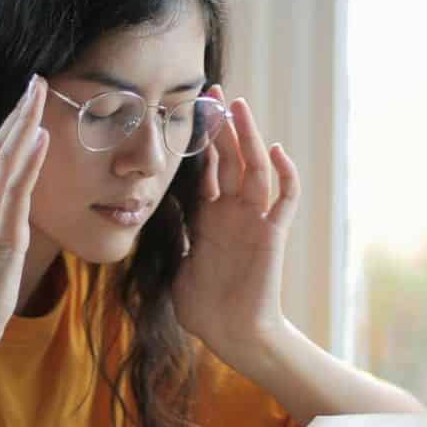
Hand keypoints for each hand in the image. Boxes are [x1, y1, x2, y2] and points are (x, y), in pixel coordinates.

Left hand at [172, 86, 300, 366]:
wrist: (232, 335)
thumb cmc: (204, 308)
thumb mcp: (173, 264)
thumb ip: (166, 236)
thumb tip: (140, 213)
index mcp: (209, 217)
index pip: (205, 168)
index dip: (200, 140)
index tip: (188, 110)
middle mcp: (233, 212)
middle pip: (231, 157)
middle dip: (223, 124)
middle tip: (214, 91)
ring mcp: (255, 221)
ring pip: (255, 168)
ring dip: (249, 137)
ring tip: (240, 106)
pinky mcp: (272, 235)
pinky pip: (285, 200)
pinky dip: (285, 175)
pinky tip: (276, 151)